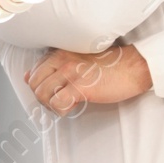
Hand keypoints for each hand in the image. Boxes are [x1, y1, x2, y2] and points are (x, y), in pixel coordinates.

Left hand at [27, 45, 152, 114]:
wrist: (134, 66)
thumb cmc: (111, 65)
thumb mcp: (79, 58)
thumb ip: (55, 65)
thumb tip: (29, 75)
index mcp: (61, 53)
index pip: (32, 72)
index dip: (40, 87)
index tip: (52, 92)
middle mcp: (63, 60)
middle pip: (34, 84)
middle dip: (43, 98)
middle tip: (58, 101)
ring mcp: (71, 73)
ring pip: (42, 94)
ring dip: (51, 105)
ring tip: (65, 105)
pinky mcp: (81, 87)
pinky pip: (58, 103)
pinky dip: (62, 110)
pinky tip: (73, 107)